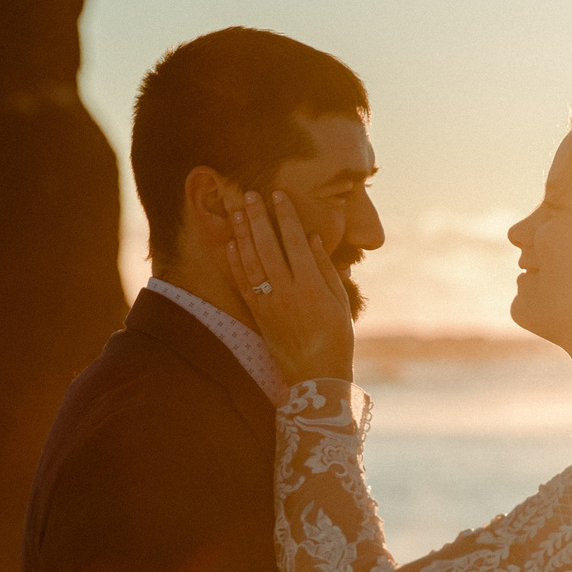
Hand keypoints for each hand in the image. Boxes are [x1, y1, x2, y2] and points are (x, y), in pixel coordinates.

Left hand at [225, 190, 354, 384]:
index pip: (295, 242)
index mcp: (311, 287)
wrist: (315, 377)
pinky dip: (235, 264)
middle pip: (268, 247)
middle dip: (258, 218)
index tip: (278, 195)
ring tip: (237, 212)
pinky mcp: (258, 316)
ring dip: (242, 236)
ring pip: (251, 262)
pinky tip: (231, 245)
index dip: (285, 216)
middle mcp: (287, 293)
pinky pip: (243, 285)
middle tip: (250, 194)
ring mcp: (269, 304)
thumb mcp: (340, 303)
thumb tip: (311, 238)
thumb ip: (325, 269)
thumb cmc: (336, 339)